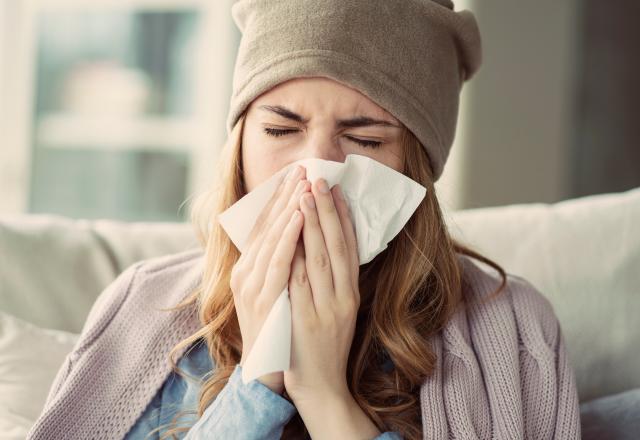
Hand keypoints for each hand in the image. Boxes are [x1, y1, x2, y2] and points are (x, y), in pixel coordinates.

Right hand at [230, 164, 308, 393]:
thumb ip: (282, 263)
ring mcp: (252, 286)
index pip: (265, 225)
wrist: (269, 372)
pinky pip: (278, 263)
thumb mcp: (277, 290)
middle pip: (267, 225)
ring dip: (289, 208)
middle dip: (286, 195)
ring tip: (304, 183)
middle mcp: (246, 273)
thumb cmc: (279, 329)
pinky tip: (300, 218)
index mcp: (249, 268)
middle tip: (304, 168)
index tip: (298, 175)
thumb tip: (299, 233)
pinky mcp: (263, 300)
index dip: (281, 198)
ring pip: (272, 238)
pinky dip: (289, 238)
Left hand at [284, 176, 360, 406]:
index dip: (342, 217)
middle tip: (319, 180)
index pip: (349, 247)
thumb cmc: (327, 345)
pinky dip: (295, 257)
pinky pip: (299, 284)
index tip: (334, 190)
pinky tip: (289, 235)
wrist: (322, 386)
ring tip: (303, 197)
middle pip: (336, 247)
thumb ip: (335, 280)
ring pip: (319, 261)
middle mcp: (343, 299)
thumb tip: (325, 244)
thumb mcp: (339, 309)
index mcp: (351, 294)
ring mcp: (325, 310)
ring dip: (311, 227)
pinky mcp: (306, 321)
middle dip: (326, 212)